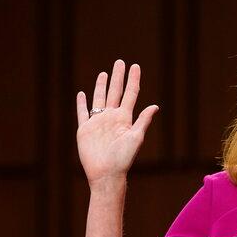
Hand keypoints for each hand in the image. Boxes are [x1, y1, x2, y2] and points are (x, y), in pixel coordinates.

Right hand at [75, 60, 158, 187]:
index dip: (133, 80)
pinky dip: (82, 104)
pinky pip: (83, 113)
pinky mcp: (85, 130)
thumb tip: (155, 106)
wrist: (106, 174)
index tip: (135, 66)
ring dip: (101, 86)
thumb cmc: (123, 159)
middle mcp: (112, 118)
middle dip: (118, 77)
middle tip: (120, 62)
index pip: (130, 94)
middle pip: (115, 92)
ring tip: (104, 73)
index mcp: (124, 118)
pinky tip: (81, 94)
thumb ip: (143, 121)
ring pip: (99, 99)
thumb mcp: (135, 138)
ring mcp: (98, 123)